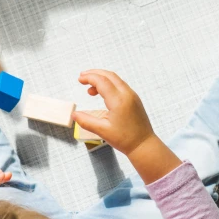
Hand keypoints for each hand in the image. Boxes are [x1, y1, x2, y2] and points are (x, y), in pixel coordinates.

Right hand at [73, 69, 181, 183]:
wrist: (144, 145)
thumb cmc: (125, 139)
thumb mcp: (102, 131)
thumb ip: (86, 121)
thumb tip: (74, 114)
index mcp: (119, 101)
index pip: (102, 81)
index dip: (89, 78)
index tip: (79, 79)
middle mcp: (127, 94)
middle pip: (109, 75)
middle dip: (94, 74)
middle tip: (82, 76)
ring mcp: (132, 96)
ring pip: (116, 79)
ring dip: (102, 79)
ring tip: (89, 89)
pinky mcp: (134, 99)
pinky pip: (120, 85)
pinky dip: (109, 84)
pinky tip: (102, 93)